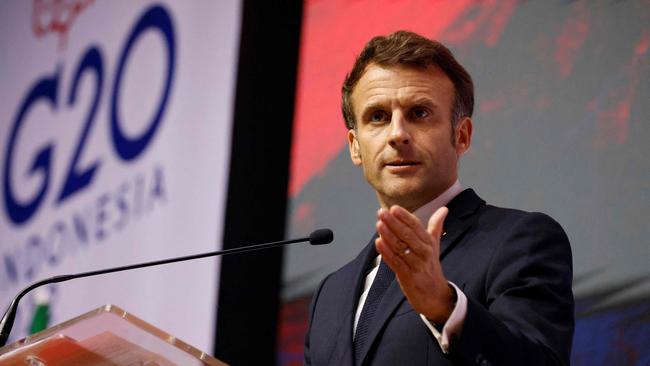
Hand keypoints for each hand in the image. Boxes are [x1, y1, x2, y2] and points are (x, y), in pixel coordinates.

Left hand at [375, 205, 454, 323]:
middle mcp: (424, 252)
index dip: (405, 217)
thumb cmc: (431, 267)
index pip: (416, 226)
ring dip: (388, 235)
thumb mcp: (435, 245)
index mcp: (429, 243)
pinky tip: (378, 242)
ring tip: (378, 224)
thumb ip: (436, 226)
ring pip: (400, 247)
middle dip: (394, 223)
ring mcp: (416, 264)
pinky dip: (386, 252)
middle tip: (381, 212)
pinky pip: (396, 262)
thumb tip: (444, 209)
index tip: (394, 208)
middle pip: (407, 235)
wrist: (436, 295)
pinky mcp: (408, 276)